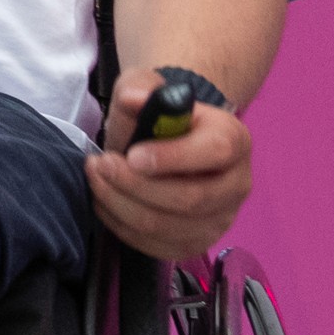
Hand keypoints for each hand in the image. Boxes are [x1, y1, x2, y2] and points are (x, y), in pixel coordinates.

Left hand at [85, 68, 254, 261]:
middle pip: (190, 199)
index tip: (131, 155)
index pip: (214, 153)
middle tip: (101, 165)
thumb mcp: (147, 89)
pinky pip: (156, 246)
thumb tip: (134, 99)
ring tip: (97, 179)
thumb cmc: (159, 117)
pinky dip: (123, 226)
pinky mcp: (196, 243)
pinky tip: (106, 201)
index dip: (172, 157)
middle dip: (135, 185)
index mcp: (234, 140)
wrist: (167, 144)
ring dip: (122, 205)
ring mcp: (219, 219)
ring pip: (168, 227)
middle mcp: (236, 184)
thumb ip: (140, 88)